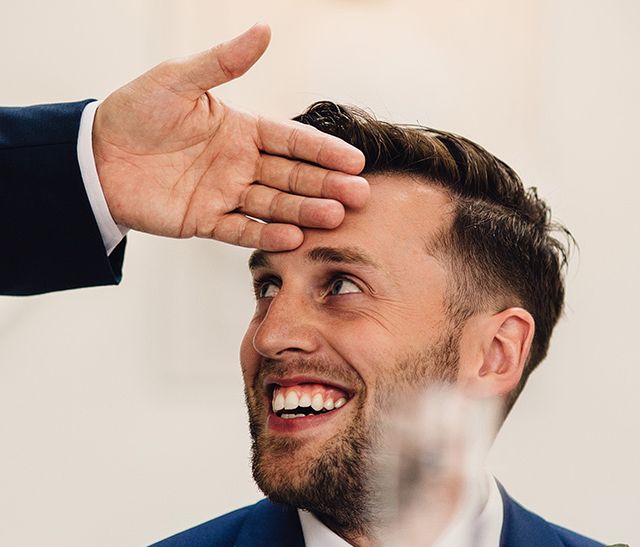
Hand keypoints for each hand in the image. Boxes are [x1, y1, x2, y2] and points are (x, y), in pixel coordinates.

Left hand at [92, 24, 368, 250]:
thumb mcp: (178, 79)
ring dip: (304, 211)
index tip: (354, 160)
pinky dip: (265, 236)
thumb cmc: (135, 111)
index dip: (322, 150)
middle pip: (292, 176)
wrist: (94, 157)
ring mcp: (225, 194)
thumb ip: (222, 62)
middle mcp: (240, 163)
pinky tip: (292, 238)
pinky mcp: (205, 221)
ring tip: (334, 217)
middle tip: (358, 195)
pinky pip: (240, 230)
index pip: (291, 140)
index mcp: (240, 129)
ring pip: (273, 205)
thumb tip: (264, 28)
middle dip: (326, 185)